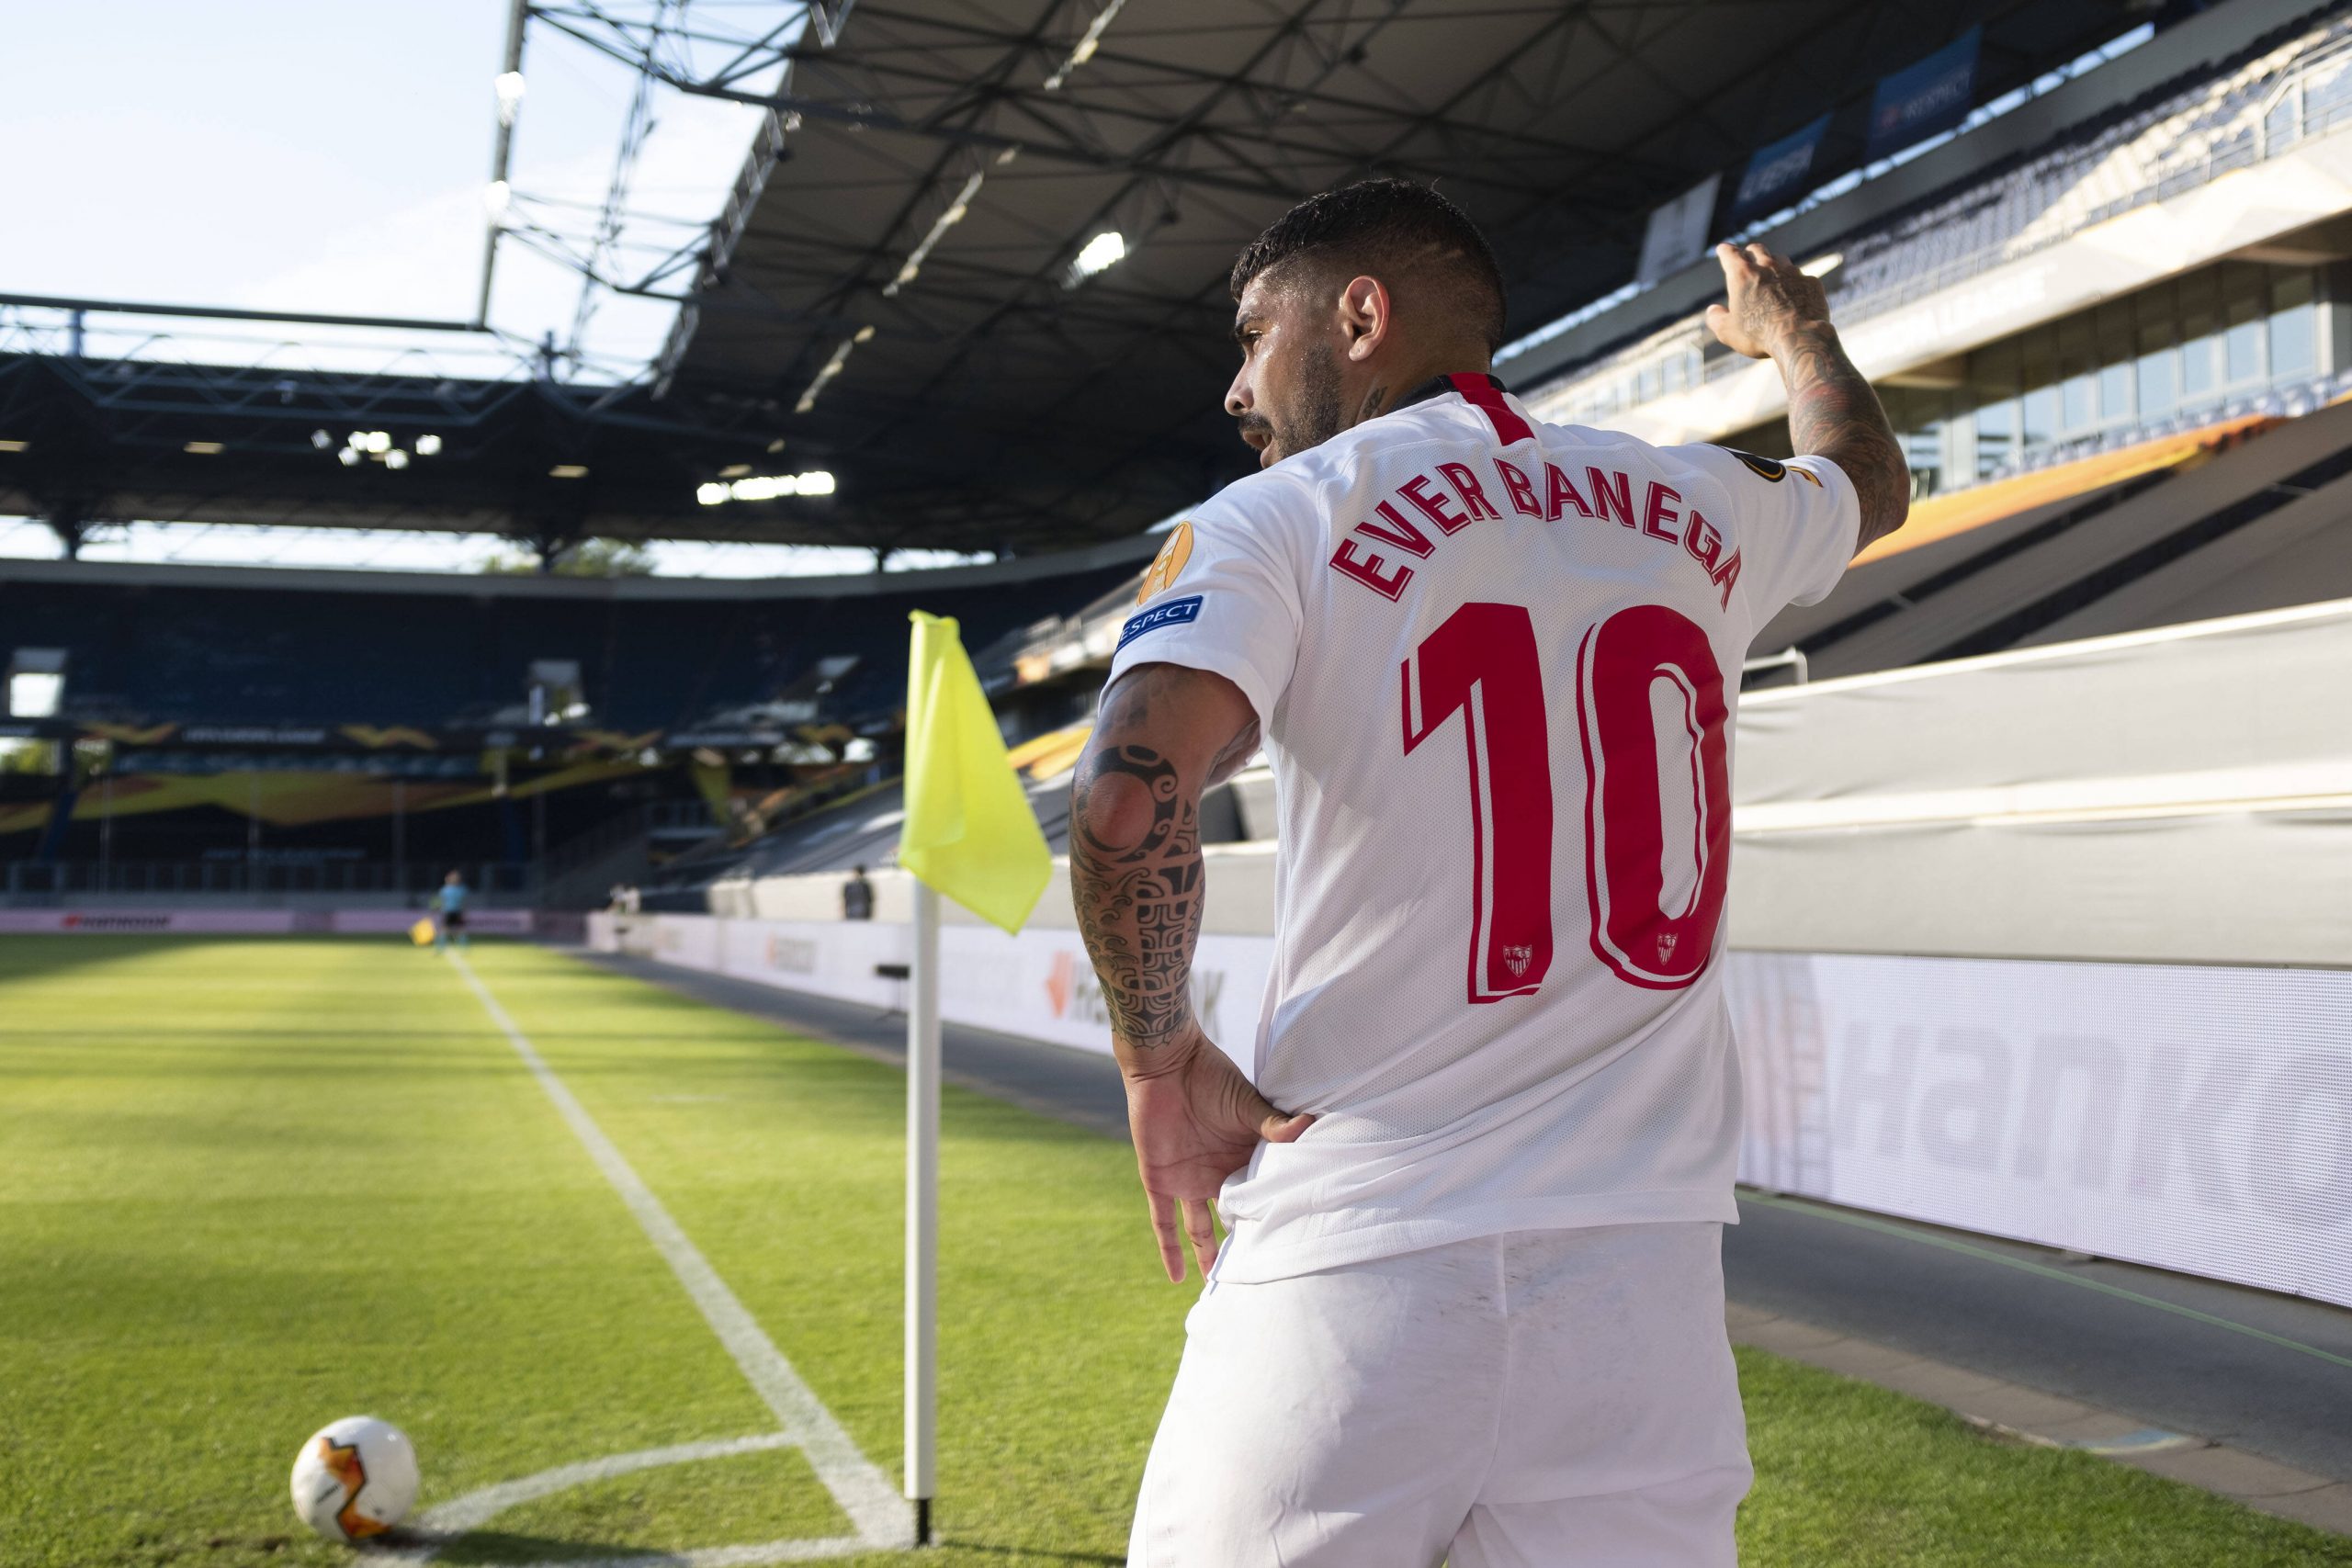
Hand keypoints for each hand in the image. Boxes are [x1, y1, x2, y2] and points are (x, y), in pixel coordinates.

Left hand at [1122, 1029, 1311, 1282]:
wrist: (1166, 1063)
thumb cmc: (1211, 1076)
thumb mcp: (1247, 1104)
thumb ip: (1273, 1124)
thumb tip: (1309, 1126)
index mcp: (1242, 1156)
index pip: (1259, 1194)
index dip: (1271, 1218)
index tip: (1290, 1246)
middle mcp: (1218, 1172)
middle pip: (1231, 1216)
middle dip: (1243, 1244)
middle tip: (1263, 1279)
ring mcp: (1189, 1180)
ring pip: (1200, 1227)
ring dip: (1208, 1255)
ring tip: (1223, 1286)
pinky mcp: (1160, 1181)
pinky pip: (1163, 1223)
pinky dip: (1169, 1250)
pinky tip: (1177, 1278)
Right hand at [1705, 241, 1833, 360]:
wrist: (1800, 338)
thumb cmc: (1759, 335)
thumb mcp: (1728, 332)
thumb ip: (1716, 318)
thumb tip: (1713, 310)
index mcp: (1742, 275)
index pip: (1729, 253)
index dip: (1725, 251)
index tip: (1723, 250)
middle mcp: (1767, 266)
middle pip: (1757, 249)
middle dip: (1750, 253)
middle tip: (1748, 258)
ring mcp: (1792, 272)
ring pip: (1780, 259)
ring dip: (1773, 264)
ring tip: (1771, 275)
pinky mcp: (1810, 282)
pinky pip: (1800, 277)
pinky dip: (1793, 282)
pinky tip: (1792, 295)